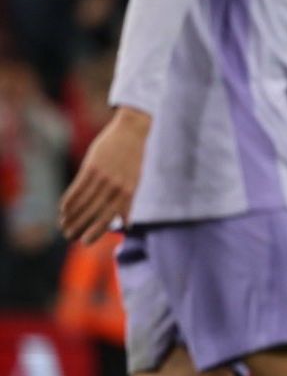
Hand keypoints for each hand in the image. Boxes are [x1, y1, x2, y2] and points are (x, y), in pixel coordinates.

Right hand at [59, 107, 150, 243]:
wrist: (130, 133)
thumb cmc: (132, 161)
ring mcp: (103, 177)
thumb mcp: (135, 182)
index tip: (85, 242)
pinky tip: (62, 209)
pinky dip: (69, 199)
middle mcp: (116, 187)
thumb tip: (126, 226)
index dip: (96, 231)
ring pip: (83, 202)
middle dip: (80, 227)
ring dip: (71, 215)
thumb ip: (128, 204)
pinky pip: (77, 187)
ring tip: (63, 224)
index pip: (109, 218)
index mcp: (127, 193)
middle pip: (94, 212)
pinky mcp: (92, 167)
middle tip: (68, 236)